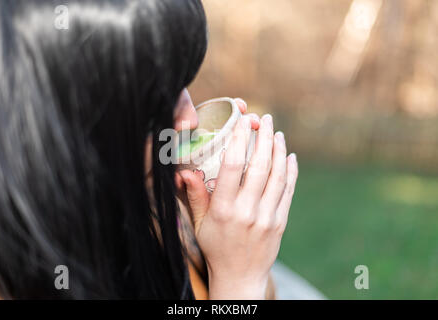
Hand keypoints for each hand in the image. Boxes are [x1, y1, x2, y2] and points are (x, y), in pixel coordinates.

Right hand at [176, 101, 297, 299]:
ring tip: (277, 133)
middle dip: (263, 138)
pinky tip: (289, 156)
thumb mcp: (199, 223)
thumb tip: (185, 171)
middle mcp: (246, 211)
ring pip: (277, 176)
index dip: (239, 139)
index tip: (243, 121)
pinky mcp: (280, 222)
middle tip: (264, 119)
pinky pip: (288, 191)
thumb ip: (195, 195)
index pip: (232, 166)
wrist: (240, 276)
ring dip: (279, 150)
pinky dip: (290, 171)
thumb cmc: (215, 246)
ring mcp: (267, 217)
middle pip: (259, 166)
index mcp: (223, 209)